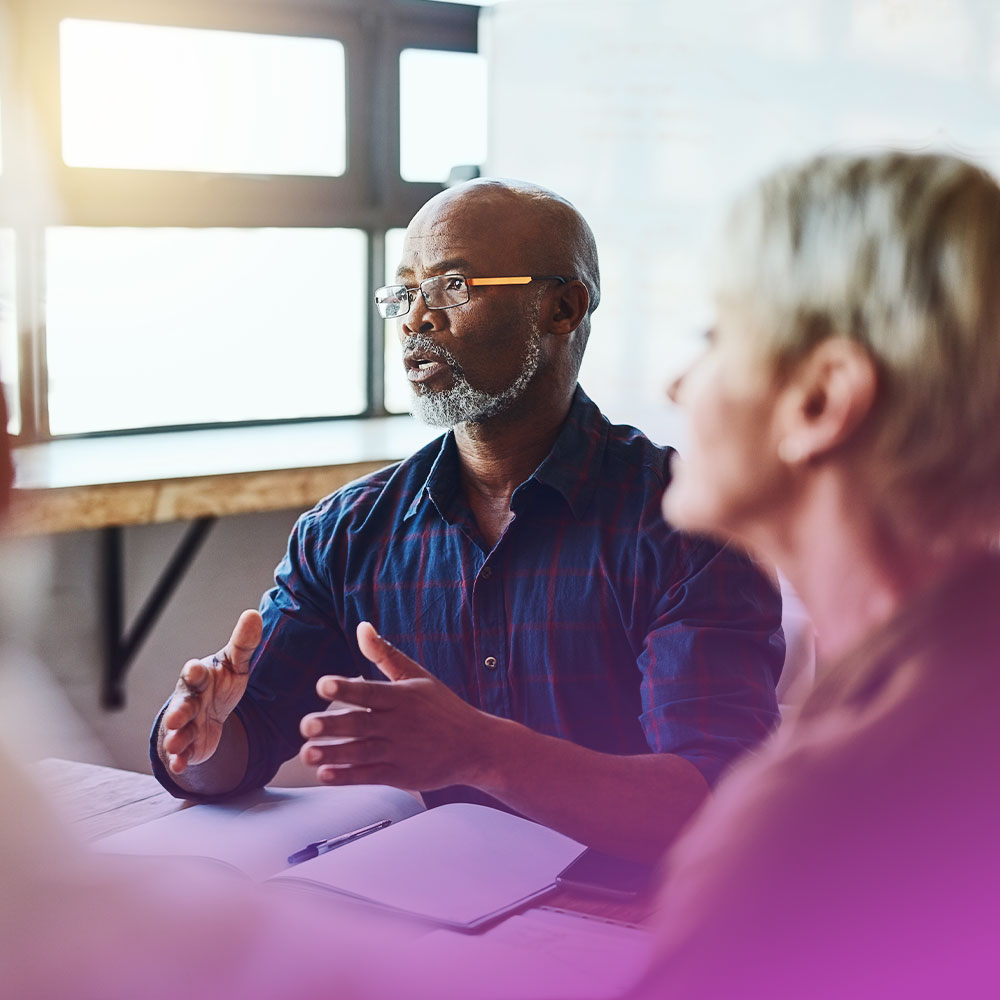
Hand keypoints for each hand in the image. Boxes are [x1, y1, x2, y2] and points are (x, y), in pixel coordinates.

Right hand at [161, 610, 261, 773]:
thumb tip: (253, 614)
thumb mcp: (235, 665)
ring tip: (177, 743)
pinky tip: (181, 765)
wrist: (210, 713)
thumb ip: (243, 643)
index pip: (196, 673)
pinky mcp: (188, 745)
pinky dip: (180, 759)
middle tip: (177, 716)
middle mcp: (189, 700)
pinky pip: (182, 753)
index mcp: (200, 678)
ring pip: (179, 730)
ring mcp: (186, 724)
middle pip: (182, 704)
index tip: (195, 668)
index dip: (195, 671)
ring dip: (177, 737)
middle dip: (179, 710)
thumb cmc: (220, 684)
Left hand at [298, 622, 495, 790]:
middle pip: (360, 724)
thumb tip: (362, 627)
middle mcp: (398, 724)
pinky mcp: (400, 775)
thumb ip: (386, 655)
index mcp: (402, 697)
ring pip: (360, 753)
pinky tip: (325, 774)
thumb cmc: (442, 708)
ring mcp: (399, 751)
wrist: (475, 746)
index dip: (346, 688)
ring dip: (333, 754)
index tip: (323, 685)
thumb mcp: (417, 677)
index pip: (369, 692)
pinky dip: (347, 777)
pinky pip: (369, 776)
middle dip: (332, 725)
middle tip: (305, 725)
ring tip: (307, 753)